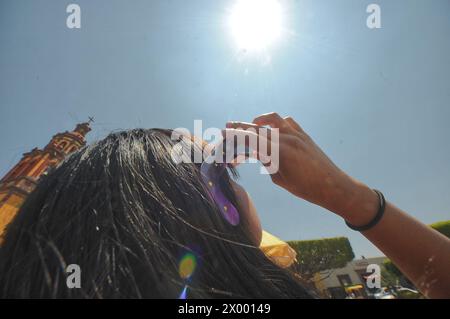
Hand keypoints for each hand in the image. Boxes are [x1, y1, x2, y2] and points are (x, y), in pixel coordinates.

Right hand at [226, 112, 377, 223]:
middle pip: (258, 127)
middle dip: (241, 127)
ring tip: (250, 125)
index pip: (251, 138)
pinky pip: (287, 122)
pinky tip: (271, 130)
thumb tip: (257, 152)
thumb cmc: (306, 188)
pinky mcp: (304, 135)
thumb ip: (267, 162)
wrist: (333, 186)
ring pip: (273, 119)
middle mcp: (287, 138)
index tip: (223, 133)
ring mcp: (297, 134)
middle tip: (227, 126)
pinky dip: (276, 123)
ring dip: (259, 120)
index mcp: (279, 151)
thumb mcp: (280, 178)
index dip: (235, 135)